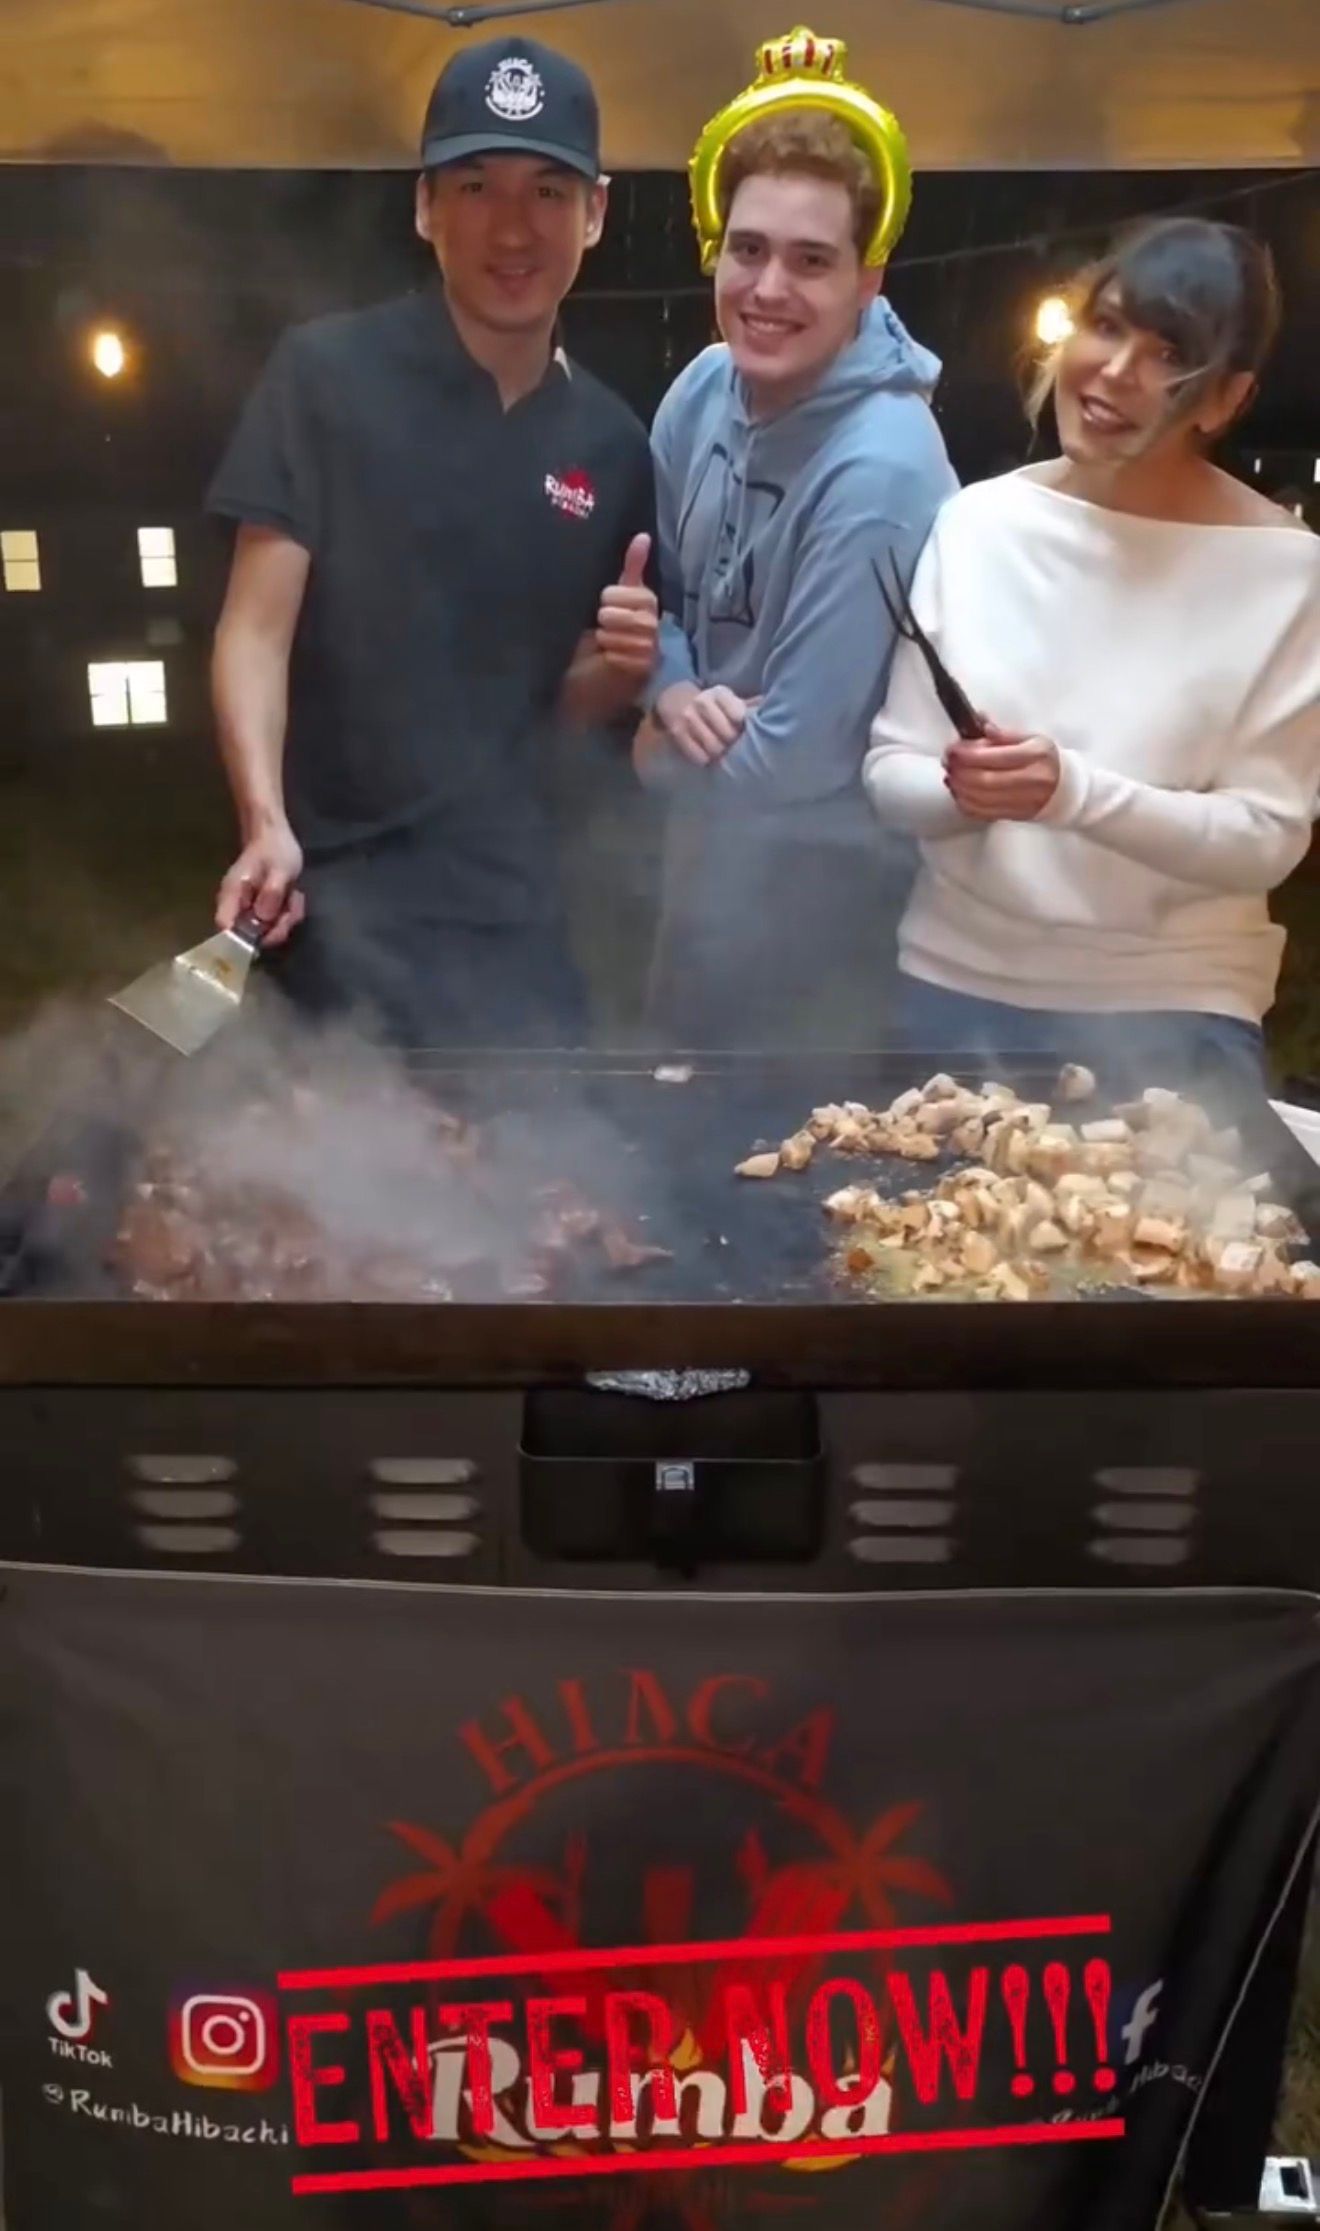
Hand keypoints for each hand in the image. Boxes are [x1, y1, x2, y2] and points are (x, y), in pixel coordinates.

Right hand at [216, 820, 305, 948]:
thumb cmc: (274, 849)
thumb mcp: (279, 869)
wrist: (275, 835)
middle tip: (290, 912)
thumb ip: (271, 893)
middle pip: (250, 936)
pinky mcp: (263, 909)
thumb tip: (264, 918)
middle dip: (275, 929)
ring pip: (267, 931)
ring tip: (294, 897)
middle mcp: (237, 907)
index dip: (242, 940)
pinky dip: (289, 913)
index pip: (225, 928)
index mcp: (232, 896)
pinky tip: (295, 897)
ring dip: (286, 919)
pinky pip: (276, 922)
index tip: (267, 935)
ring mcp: (250, 909)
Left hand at [595, 534, 658, 683]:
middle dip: (613, 617)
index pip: (645, 596)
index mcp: (647, 607)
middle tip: (599, 624)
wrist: (580, 674)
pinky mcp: (645, 673)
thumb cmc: (594, 634)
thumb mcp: (610, 597)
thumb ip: (630, 569)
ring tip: (601, 643)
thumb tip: (644, 536)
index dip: (620, 597)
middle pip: (644, 616)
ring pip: (637, 637)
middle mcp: (654, 629)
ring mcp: (653, 653)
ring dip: (611, 638)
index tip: (603, 601)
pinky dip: (614, 657)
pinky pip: (633, 659)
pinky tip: (608, 659)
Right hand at [656, 681, 757, 767]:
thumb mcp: (730, 701)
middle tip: (735, 747)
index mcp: (720, 693)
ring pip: (713, 746)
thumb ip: (750, 706)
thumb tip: (776, 706)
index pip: (738, 714)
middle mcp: (703, 701)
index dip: (743, 727)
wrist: (677, 702)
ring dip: (720, 754)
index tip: (743, 731)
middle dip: (734, 744)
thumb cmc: (713, 707)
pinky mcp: (678, 732)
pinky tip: (708, 757)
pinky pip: (698, 755)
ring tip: (723, 754)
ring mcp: (689, 717)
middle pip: (727, 733)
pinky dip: (705, 759)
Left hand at [944, 720, 1060, 820]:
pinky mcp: (1014, 815)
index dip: (969, 754)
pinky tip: (959, 792)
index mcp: (1035, 755)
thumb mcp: (1031, 738)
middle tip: (948, 762)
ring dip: (959, 788)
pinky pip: (983, 814)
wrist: (1065, 788)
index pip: (997, 757)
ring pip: (982, 799)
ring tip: (951, 776)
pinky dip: (965, 804)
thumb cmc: (1045, 759)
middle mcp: (1030, 780)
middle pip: (986, 780)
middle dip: (960, 771)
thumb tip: (982, 726)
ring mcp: (1023, 801)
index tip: (954, 749)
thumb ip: (1004, 734)